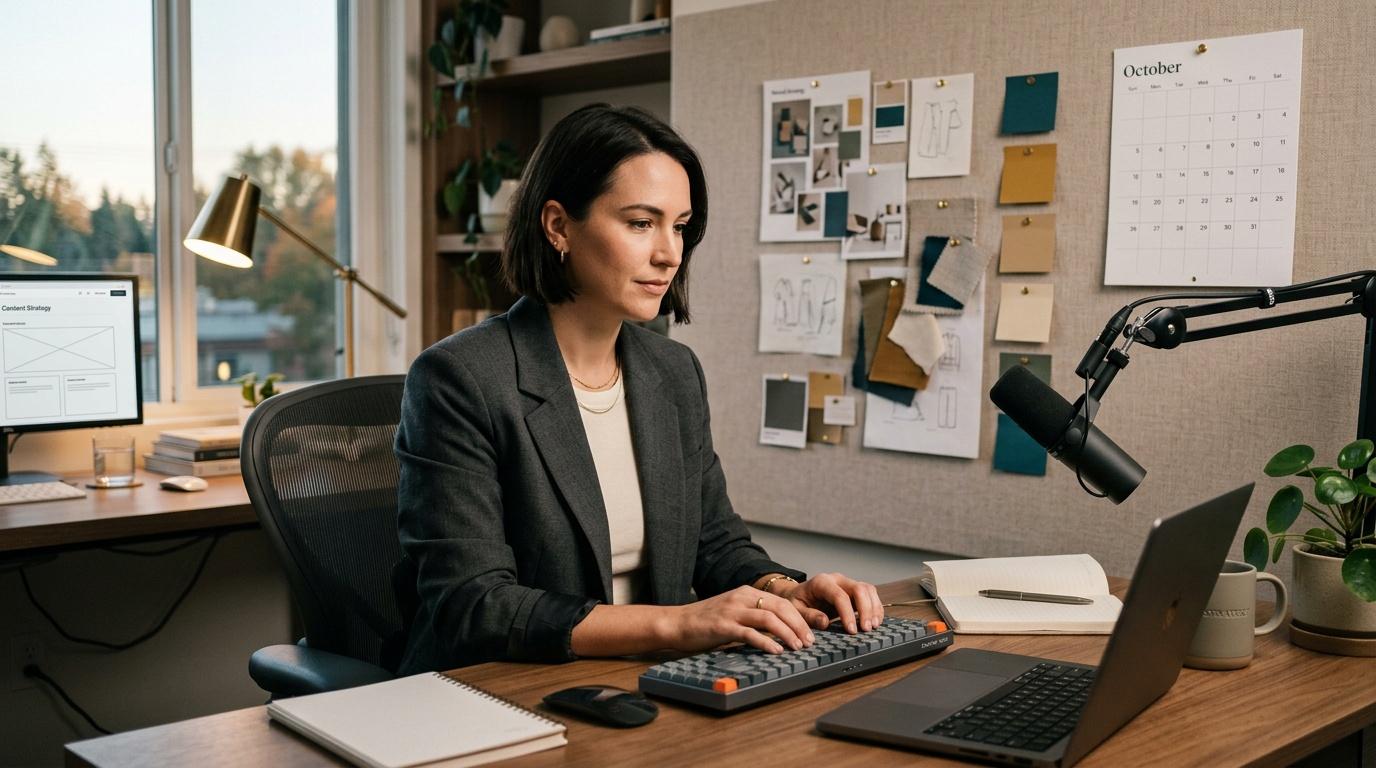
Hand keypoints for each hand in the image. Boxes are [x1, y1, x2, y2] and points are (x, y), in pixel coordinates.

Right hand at [662, 585, 816, 654]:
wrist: (677, 623)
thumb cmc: (705, 621)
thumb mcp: (733, 611)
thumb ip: (753, 616)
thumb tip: (779, 631)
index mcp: (746, 592)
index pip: (781, 601)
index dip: (799, 617)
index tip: (809, 633)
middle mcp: (741, 597)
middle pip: (780, 607)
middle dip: (798, 625)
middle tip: (809, 642)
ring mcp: (732, 611)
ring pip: (769, 618)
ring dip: (787, 634)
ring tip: (797, 647)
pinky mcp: (723, 626)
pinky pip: (750, 633)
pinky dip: (766, 642)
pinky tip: (775, 651)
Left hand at [779, 572, 883, 633]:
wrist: (799, 595)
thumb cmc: (797, 602)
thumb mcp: (796, 610)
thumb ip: (809, 616)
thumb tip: (824, 622)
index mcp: (821, 582)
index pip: (839, 595)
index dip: (848, 613)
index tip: (851, 630)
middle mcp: (837, 579)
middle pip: (859, 589)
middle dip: (865, 609)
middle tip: (866, 629)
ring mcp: (847, 583)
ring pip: (868, 589)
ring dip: (873, 608)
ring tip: (873, 627)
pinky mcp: (854, 590)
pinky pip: (870, 594)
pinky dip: (875, 607)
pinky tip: (875, 621)